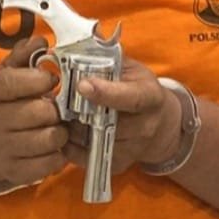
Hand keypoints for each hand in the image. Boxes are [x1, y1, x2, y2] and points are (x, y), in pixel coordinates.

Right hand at [0, 37, 69, 187]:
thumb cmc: (5, 102)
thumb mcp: (8, 73)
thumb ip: (24, 54)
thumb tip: (41, 41)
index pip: (11, 83)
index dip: (36, 80)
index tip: (51, 80)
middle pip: (38, 112)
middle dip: (57, 109)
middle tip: (59, 107)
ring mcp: (1, 148)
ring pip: (48, 139)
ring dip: (61, 132)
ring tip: (58, 126)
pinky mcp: (14, 173)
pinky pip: (49, 165)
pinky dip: (58, 156)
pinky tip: (54, 147)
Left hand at [62, 58, 181, 175]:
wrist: (160, 124)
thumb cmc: (139, 89)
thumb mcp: (131, 69)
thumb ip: (106, 62)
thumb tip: (71, 52)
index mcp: (150, 97)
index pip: (130, 97)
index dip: (106, 92)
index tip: (82, 85)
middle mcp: (146, 126)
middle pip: (108, 123)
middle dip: (79, 111)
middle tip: (57, 100)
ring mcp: (133, 149)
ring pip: (93, 141)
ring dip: (71, 127)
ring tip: (60, 113)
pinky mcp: (119, 165)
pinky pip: (87, 158)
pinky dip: (71, 145)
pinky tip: (66, 130)